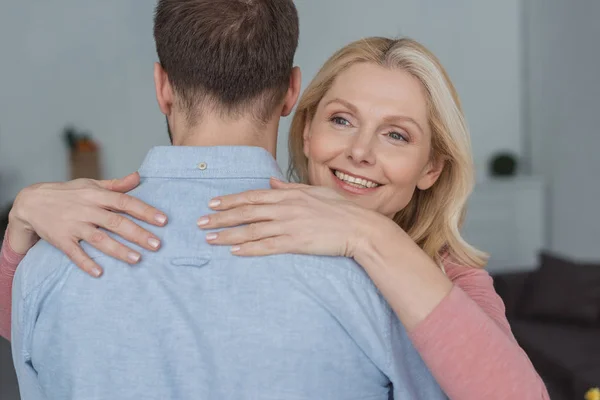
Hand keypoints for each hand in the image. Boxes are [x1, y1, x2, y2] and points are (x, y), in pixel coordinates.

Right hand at [8, 173, 167, 276]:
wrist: (30, 202)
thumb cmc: (67, 193)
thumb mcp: (90, 185)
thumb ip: (116, 185)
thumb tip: (139, 176)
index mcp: (96, 195)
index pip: (125, 202)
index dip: (144, 211)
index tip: (163, 220)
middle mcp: (86, 210)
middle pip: (116, 222)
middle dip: (138, 234)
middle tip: (157, 245)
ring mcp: (73, 225)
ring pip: (99, 239)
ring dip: (118, 250)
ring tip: (137, 259)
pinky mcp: (61, 240)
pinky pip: (74, 253)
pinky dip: (85, 263)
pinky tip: (99, 273)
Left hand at [197, 178, 389, 257]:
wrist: (358, 227)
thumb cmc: (339, 209)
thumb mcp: (314, 191)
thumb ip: (290, 187)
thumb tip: (271, 181)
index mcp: (289, 195)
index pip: (252, 196)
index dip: (230, 200)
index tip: (212, 204)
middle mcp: (285, 209)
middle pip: (246, 212)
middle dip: (220, 218)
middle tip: (200, 223)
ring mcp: (290, 226)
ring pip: (252, 230)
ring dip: (228, 235)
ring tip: (210, 239)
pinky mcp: (296, 243)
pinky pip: (267, 247)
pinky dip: (249, 249)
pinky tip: (234, 252)